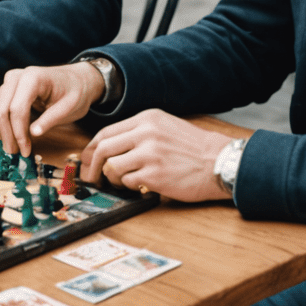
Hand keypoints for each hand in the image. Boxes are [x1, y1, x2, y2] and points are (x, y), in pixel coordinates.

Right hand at [0, 63, 106, 156]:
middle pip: (2, 109)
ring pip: (0, 109)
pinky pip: (3, 107)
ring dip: (5, 130)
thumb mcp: (69, 107)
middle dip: (7, 134)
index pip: (17, 108)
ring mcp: (12, 81)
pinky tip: (15, 137)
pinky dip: (8, 124)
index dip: (19, 132)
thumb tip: (33, 133)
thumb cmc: (75, 91)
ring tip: (15, 149)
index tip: (25, 150)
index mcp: (33, 78)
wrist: (78, 79)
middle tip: (14, 154)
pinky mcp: (11, 88)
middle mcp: (18, 76)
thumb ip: (50, 119)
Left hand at [82, 110, 237, 201]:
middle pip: (103, 149)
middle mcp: (145, 133)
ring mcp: (149, 154)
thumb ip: (139, 132)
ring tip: (122, 181)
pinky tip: (139, 185)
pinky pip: (128, 182)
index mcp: (146, 119)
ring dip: (112, 178)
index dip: (91, 148)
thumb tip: (110, 146)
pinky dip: (129, 186)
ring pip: (112, 167)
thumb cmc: (193, 147)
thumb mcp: (165, 126)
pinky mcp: (155, 175)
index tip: (86, 159)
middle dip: (92, 166)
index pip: (106, 132)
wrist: (219, 162)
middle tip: (91, 177)